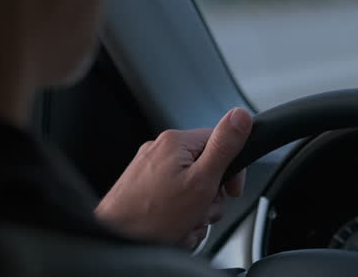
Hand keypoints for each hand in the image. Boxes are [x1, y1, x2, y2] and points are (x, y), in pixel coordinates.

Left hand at [95, 108, 251, 248]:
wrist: (116, 242)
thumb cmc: (152, 217)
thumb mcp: (201, 181)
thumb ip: (223, 146)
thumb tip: (240, 115)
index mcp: (176, 142)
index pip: (221, 142)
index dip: (232, 170)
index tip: (230, 191)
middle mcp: (159, 151)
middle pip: (206, 169)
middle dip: (209, 197)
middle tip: (200, 212)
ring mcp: (148, 171)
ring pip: (190, 189)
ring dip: (195, 212)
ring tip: (184, 224)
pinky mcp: (142, 190)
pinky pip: (173, 200)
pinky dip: (178, 217)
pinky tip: (173, 229)